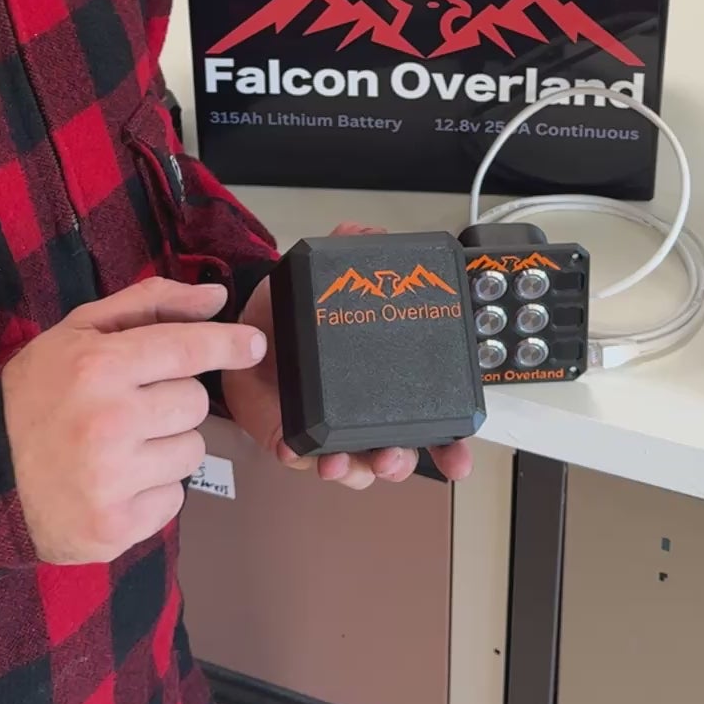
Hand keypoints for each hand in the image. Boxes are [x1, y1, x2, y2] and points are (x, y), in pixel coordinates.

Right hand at [2, 277, 265, 562]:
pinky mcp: (114, 528)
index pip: (187, 348)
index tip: (253, 344)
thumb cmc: (37, 393)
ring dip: (166, 448)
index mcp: (99, 366)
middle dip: (171, 402)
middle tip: (130, 407)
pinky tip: (115, 482)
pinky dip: (153, 491)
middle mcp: (109, 422)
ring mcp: (112, 480)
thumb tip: (215, 298)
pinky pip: (174, 500)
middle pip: (194, 403)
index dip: (228, 343)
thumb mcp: (79, 331)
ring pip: (192, 452)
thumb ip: (149, 305)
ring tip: (120, 447)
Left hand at [222, 225, 473, 491]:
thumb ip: (350, 248)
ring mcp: (329, 431)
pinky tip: (297, 449)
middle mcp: (362, 413)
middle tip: (392, 457)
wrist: (245, 329)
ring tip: (342, 461)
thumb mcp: (325, 276)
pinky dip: (301, 458)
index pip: (430, 418)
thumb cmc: (294, 312)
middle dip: (400, 464)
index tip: (459, 457)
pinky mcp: (292, 439)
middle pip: (397, 456)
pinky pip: (300, 458)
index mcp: (385, 382)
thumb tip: (370, 233)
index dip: (450, 442)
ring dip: (354, 469)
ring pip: (354, 467)